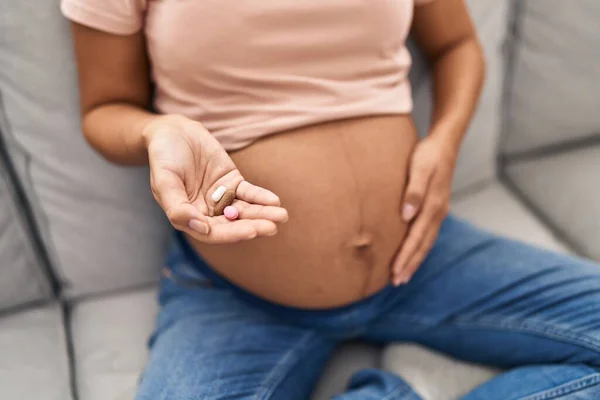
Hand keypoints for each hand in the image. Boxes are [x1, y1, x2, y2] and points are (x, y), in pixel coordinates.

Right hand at [143, 115, 287, 243]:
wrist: (173, 131)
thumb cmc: (163, 157)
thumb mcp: (164, 180)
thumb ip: (177, 207)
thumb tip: (200, 228)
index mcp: (187, 217)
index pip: (213, 232)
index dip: (232, 233)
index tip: (251, 231)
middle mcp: (205, 212)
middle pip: (232, 224)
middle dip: (253, 226)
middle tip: (272, 227)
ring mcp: (220, 198)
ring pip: (244, 210)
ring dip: (262, 214)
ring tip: (281, 216)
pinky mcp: (232, 182)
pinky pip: (248, 193)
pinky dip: (261, 197)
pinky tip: (274, 201)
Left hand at [391, 134, 456, 284]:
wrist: (445, 143)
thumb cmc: (428, 154)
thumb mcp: (419, 167)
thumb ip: (412, 191)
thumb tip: (405, 215)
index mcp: (433, 206)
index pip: (417, 238)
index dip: (406, 256)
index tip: (395, 272)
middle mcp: (438, 212)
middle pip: (423, 245)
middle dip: (410, 264)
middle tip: (397, 282)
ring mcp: (439, 211)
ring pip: (427, 242)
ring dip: (415, 259)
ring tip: (403, 275)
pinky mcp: (436, 208)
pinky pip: (428, 233)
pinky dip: (420, 247)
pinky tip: (412, 253)